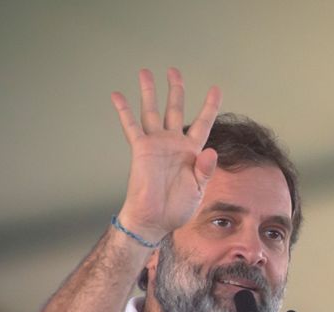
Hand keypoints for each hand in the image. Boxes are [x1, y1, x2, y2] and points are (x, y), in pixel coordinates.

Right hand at [110, 68, 221, 240]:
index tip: (216, 88)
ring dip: (149, 92)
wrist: (156, 219)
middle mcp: (174, 143)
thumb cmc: (178, 208)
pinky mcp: (141, 149)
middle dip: (175, 89)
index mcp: (192, 151)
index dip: (209, 105)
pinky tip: (118, 95)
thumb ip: (205, 170)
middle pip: (175, 109)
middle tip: (173, 71)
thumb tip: (211, 152)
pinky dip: (124, 110)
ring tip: (145, 72)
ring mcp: (157, 144)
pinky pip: (131, 126)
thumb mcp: (199, 189)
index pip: (203, 122)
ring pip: (152, 111)